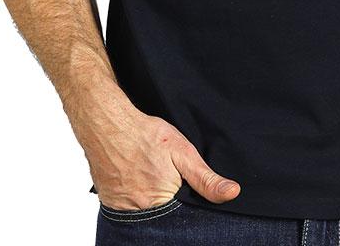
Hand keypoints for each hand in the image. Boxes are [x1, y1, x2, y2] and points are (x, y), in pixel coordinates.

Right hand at [74, 98, 240, 209]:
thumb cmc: (145, 134)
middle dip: (169, 201)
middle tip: (164, 175)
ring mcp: (122, 209)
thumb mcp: (182, 151)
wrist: (107, 124)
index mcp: (163, 202)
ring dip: (150, 199)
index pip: (183, 216)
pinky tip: (136, 178)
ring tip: (149, 175)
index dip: (187, 203)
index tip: (184, 188)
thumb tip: (232, 193)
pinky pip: (127, 208)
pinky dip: (134, 197)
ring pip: (145, 213)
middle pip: (164, 215)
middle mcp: (141, 212)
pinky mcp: (109, 203)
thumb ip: (205, 178)